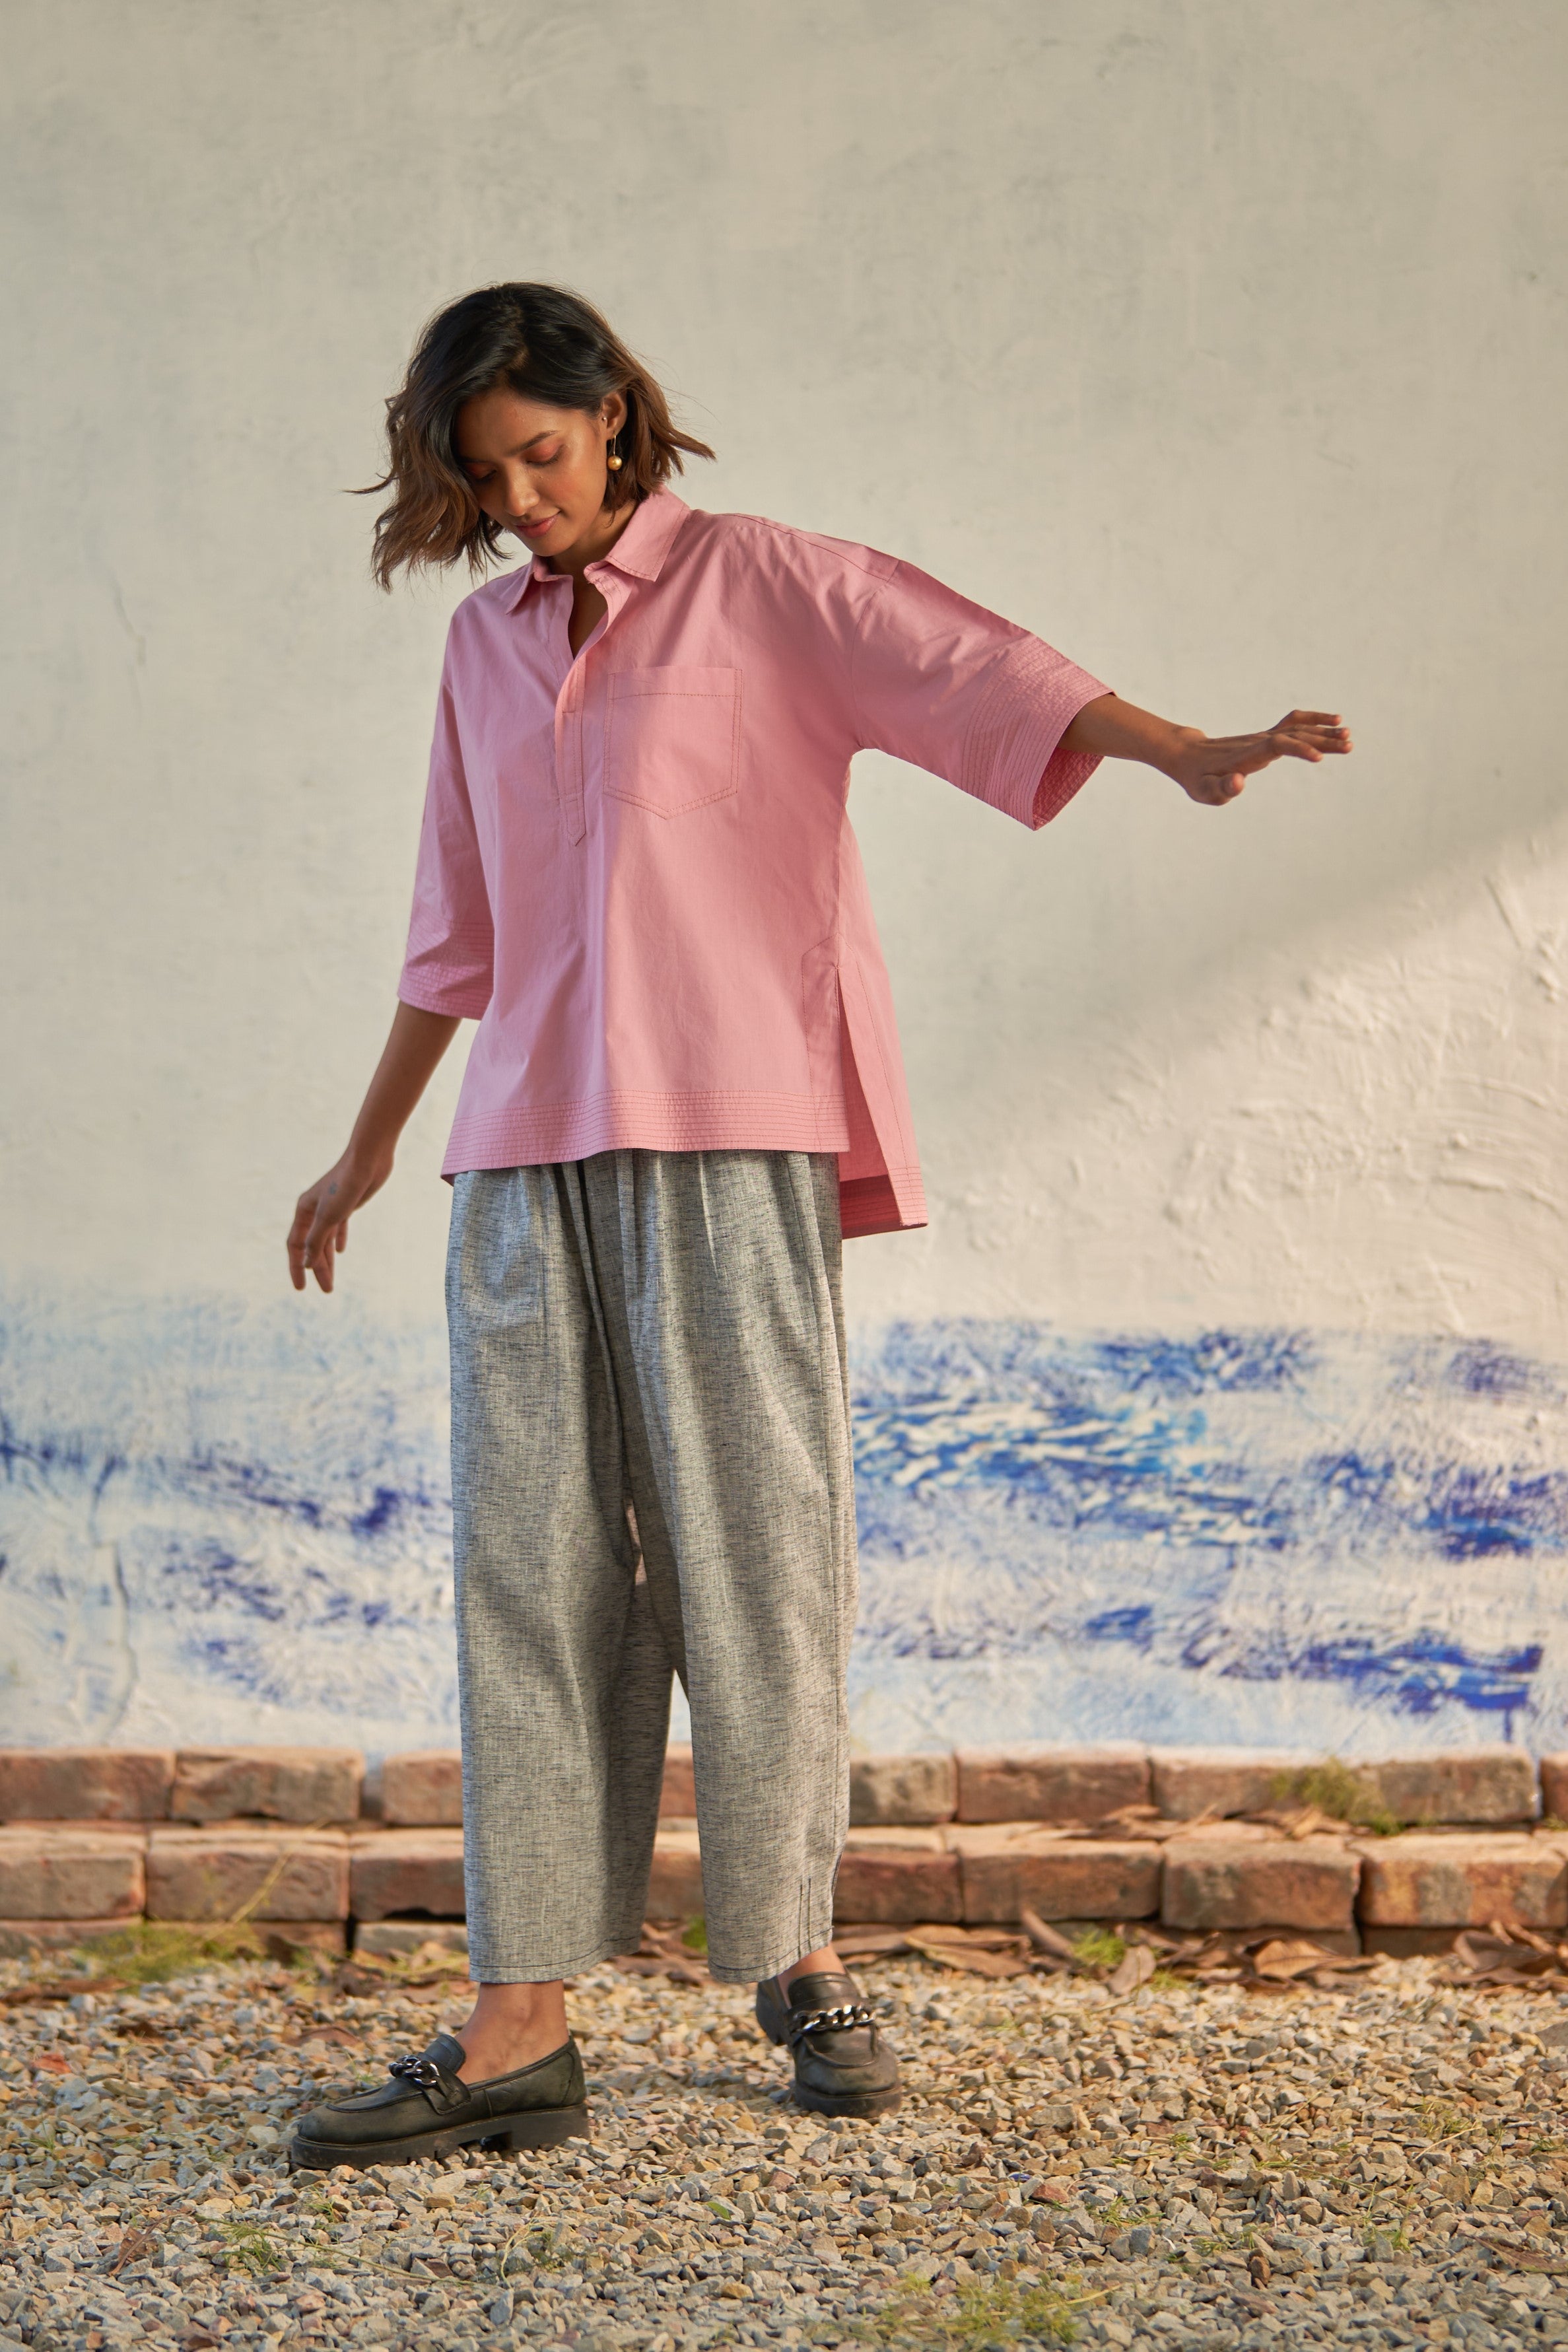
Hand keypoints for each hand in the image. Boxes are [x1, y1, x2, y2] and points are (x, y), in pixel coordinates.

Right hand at [287, 1146, 393, 1292]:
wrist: (368, 1159)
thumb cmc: (347, 1185)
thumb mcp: (329, 1216)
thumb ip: (316, 1240)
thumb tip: (307, 1262)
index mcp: (304, 1211)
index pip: (296, 1246)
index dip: (297, 1268)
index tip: (301, 1289)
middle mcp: (314, 1210)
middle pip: (312, 1246)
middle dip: (318, 1269)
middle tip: (327, 1290)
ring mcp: (330, 1208)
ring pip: (325, 1240)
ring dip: (328, 1260)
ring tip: (332, 1280)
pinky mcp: (347, 1205)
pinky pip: (338, 1227)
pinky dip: (338, 1240)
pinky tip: (340, 1251)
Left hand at [1164, 710, 1351, 805]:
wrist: (1189, 756)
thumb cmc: (1198, 779)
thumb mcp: (1204, 791)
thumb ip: (1221, 789)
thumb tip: (1238, 781)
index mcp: (1248, 755)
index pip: (1277, 746)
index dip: (1298, 749)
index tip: (1319, 758)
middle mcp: (1259, 741)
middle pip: (1295, 734)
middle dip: (1322, 740)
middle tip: (1349, 746)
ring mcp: (1264, 737)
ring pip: (1298, 729)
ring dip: (1324, 732)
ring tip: (1349, 738)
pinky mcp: (1266, 737)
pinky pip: (1293, 724)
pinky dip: (1314, 721)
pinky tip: (1334, 723)